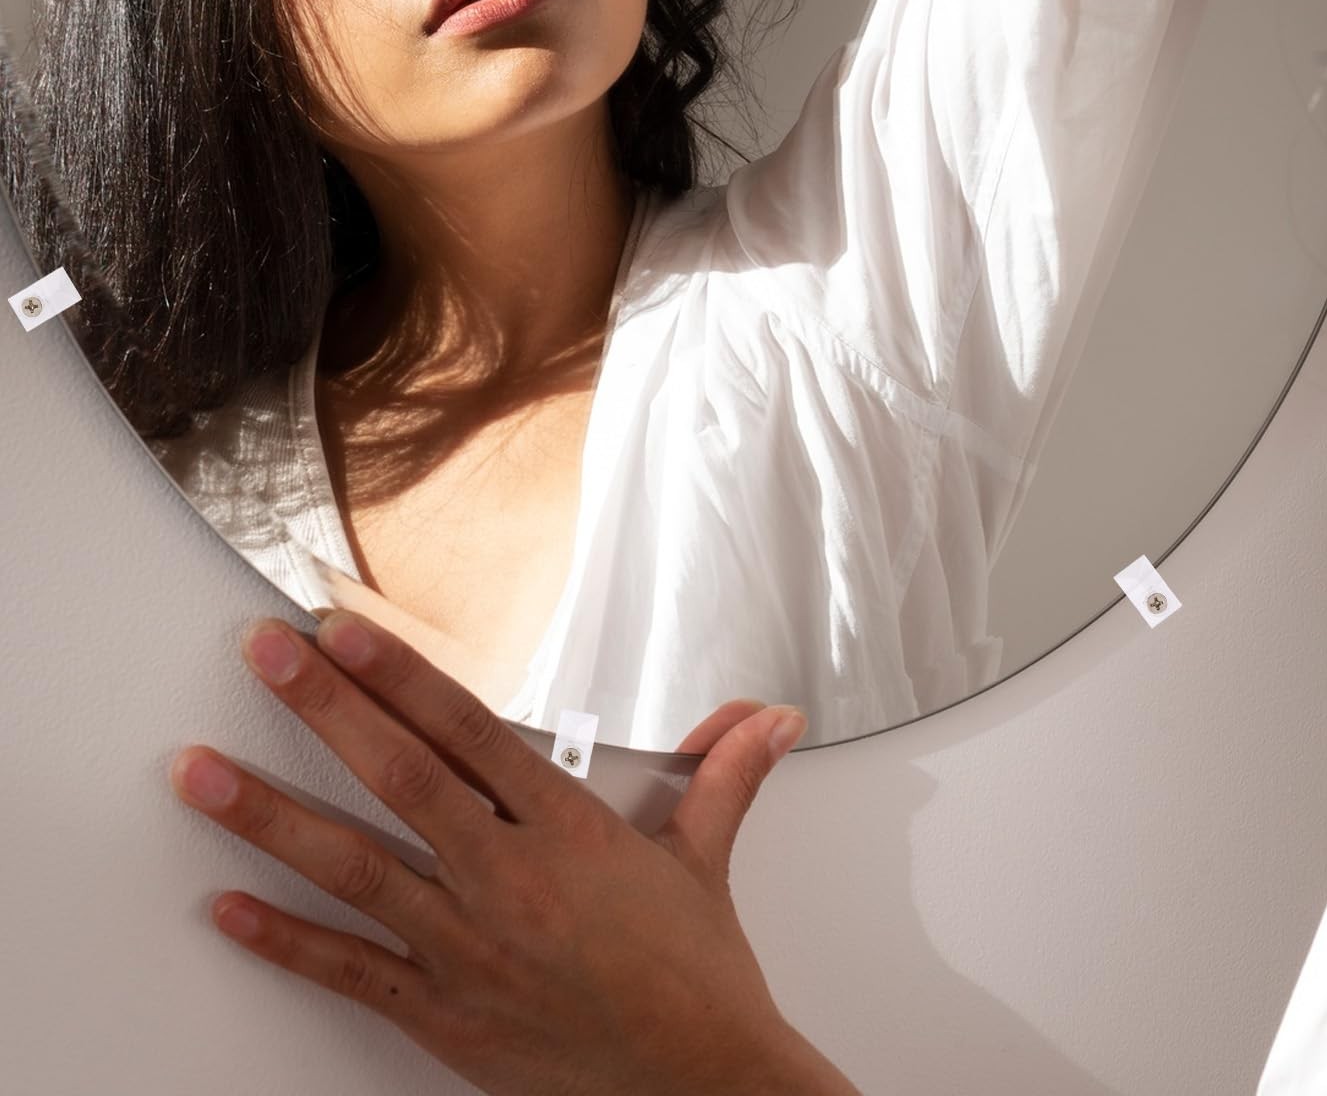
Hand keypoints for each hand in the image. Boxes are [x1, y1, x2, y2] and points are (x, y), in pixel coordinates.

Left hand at [167, 610, 847, 1095]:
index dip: (400, 675)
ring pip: (353, 868)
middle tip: (262, 656)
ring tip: (201, 771)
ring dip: (269, 815)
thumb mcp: (706, 861)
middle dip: (323, 709)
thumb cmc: (696, 979)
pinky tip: (226, 905)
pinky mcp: (445, 1015)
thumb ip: (725, 774)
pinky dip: (282, 941)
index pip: (467, 731)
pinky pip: (350, 972)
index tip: (345, 632)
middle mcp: (508, 880)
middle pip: (398, 778)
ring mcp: (468, 949)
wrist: (699, 1089)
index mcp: (567, 831)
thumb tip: (771, 719)